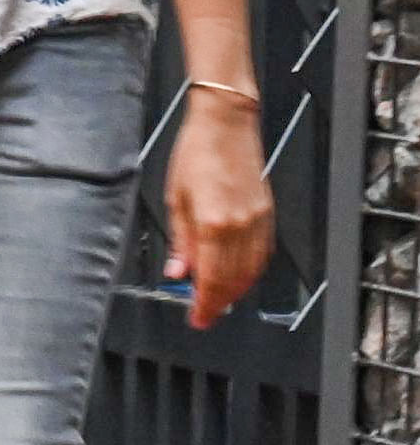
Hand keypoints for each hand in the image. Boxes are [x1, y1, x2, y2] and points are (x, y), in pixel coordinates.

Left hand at [167, 96, 273, 327]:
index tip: (197, 319)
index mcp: (214, 223)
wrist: (226, 125)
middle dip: (218, 302)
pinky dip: (250, 271)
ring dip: (235, 289)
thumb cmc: (196, 153)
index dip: (204, 305)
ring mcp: (259, 221)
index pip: (211, 279)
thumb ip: (180, 242)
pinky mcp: (268, 214)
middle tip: (203, 314)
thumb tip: (177, 272)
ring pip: (252, 270)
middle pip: (233, 280)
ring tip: (216, 299)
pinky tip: (237, 276)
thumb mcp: (175, 199)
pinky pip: (262, 254)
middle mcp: (241, 226)